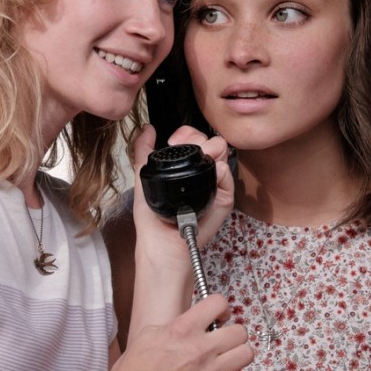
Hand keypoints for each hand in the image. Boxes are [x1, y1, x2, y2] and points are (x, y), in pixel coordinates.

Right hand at [105, 294, 252, 370]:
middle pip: (239, 331)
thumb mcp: (147, 337)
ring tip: (229, 358)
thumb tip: (183, 322)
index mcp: (181, 331)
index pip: (217, 303)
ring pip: (246, 355)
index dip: (221, 306)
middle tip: (226, 337)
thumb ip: (171, 326)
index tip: (219, 314)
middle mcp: (199, 350)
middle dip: (234, 333)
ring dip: (239, 356)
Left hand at [132, 124, 234, 271]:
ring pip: (221, 153)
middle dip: (198, 139)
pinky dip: (219, 170)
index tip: (173, 141)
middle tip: (183, 148)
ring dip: (210, 150)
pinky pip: (227, 174)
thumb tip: (146, 128)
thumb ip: (143, 151)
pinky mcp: (224, 197)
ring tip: (195, 163)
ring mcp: (214, 184)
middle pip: (210, 141)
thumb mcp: (143, 179)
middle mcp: (202, 173)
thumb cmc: (152, 218)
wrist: (162, 243)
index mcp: (185, 167)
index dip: (187, 133)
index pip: (194, 138)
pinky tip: (208, 175)